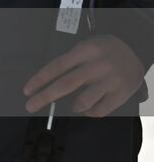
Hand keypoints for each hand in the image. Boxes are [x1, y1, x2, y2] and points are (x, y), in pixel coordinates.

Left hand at [23, 33, 145, 116]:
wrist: (133, 50)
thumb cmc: (102, 50)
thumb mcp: (84, 48)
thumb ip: (70, 63)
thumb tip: (48, 84)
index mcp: (84, 52)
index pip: (57, 66)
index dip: (40, 79)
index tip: (27, 91)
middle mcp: (96, 66)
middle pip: (66, 84)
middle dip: (45, 97)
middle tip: (30, 106)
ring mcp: (110, 81)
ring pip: (83, 101)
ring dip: (72, 107)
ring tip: (71, 106)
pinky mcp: (122, 94)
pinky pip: (100, 111)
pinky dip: (89, 113)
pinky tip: (87, 109)